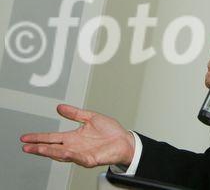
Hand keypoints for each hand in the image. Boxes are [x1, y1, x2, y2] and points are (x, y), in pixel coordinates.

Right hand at [20, 104, 134, 167]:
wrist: (125, 141)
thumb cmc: (111, 131)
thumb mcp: (91, 117)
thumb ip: (75, 113)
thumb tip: (60, 107)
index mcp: (74, 137)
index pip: (52, 137)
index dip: (39, 137)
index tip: (26, 138)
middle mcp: (75, 146)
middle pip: (52, 147)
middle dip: (38, 147)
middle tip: (25, 146)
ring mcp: (81, 154)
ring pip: (62, 154)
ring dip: (50, 152)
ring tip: (38, 149)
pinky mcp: (90, 159)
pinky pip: (78, 158)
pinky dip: (70, 155)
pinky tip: (63, 152)